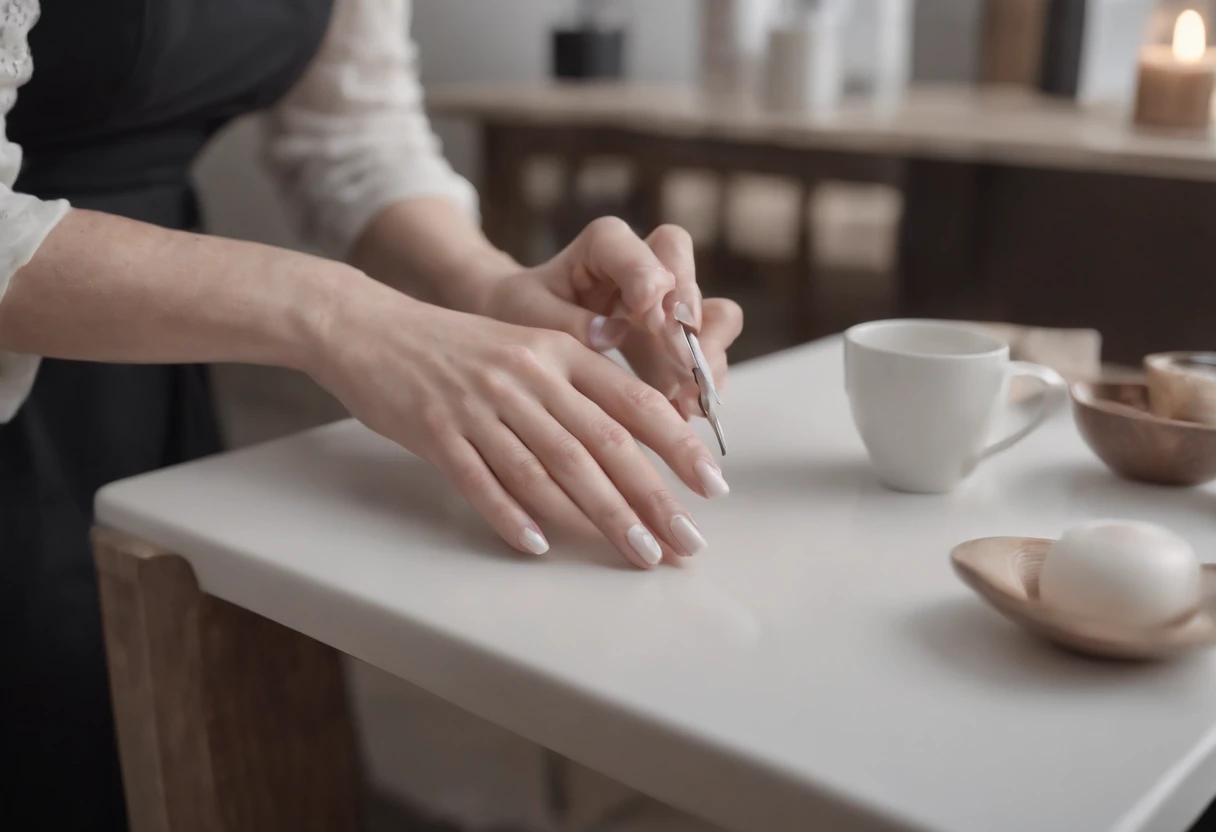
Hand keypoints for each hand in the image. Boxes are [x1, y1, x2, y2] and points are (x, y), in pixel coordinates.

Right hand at [309, 281, 731, 568]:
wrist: (370, 327)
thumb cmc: (458, 346)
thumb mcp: (526, 347)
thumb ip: (577, 386)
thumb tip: (634, 445)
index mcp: (558, 351)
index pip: (633, 400)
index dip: (678, 445)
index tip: (712, 487)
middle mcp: (527, 376)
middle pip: (601, 444)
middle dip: (651, 499)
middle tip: (684, 543)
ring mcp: (480, 404)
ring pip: (551, 469)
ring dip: (600, 518)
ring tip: (636, 554)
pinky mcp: (437, 431)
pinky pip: (482, 480)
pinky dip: (512, 515)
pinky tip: (539, 547)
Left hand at [481, 219, 742, 414]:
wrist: (524, 329)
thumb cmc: (520, 312)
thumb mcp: (528, 315)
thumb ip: (566, 322)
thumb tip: (613, 334)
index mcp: (604, 246)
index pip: (638, 249)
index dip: (648, 278)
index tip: (647, 316)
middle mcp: (646, 264)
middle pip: (687, 272)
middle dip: (687, 317)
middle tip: (680, 362)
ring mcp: (669, 303)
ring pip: (714, 314)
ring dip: (707, 355)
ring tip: (688, 397)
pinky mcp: (681, 340)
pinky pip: (711, 354)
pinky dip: (703, 383)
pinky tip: (686, 411)